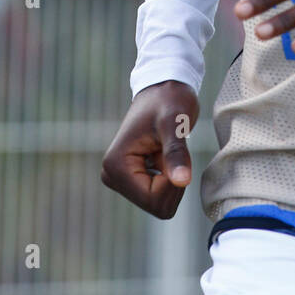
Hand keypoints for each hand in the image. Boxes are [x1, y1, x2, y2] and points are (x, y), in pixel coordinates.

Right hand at [101, 80, 198, 218]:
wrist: (164, 88)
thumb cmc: (170, 100)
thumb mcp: (175, 123)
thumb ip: (176, 153)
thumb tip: (182, 182)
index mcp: (116, 166)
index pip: (154, 201)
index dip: (173, 182)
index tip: (173, 152)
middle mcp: (111, 176)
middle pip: (156, 206)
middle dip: (172, 182)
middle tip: (171, 150)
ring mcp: (119, 179)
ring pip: (159, 203)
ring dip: (171, 178)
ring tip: (165, 150)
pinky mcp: (129, 179)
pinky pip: (158, 195)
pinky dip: (169, 178)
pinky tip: (162, 154)